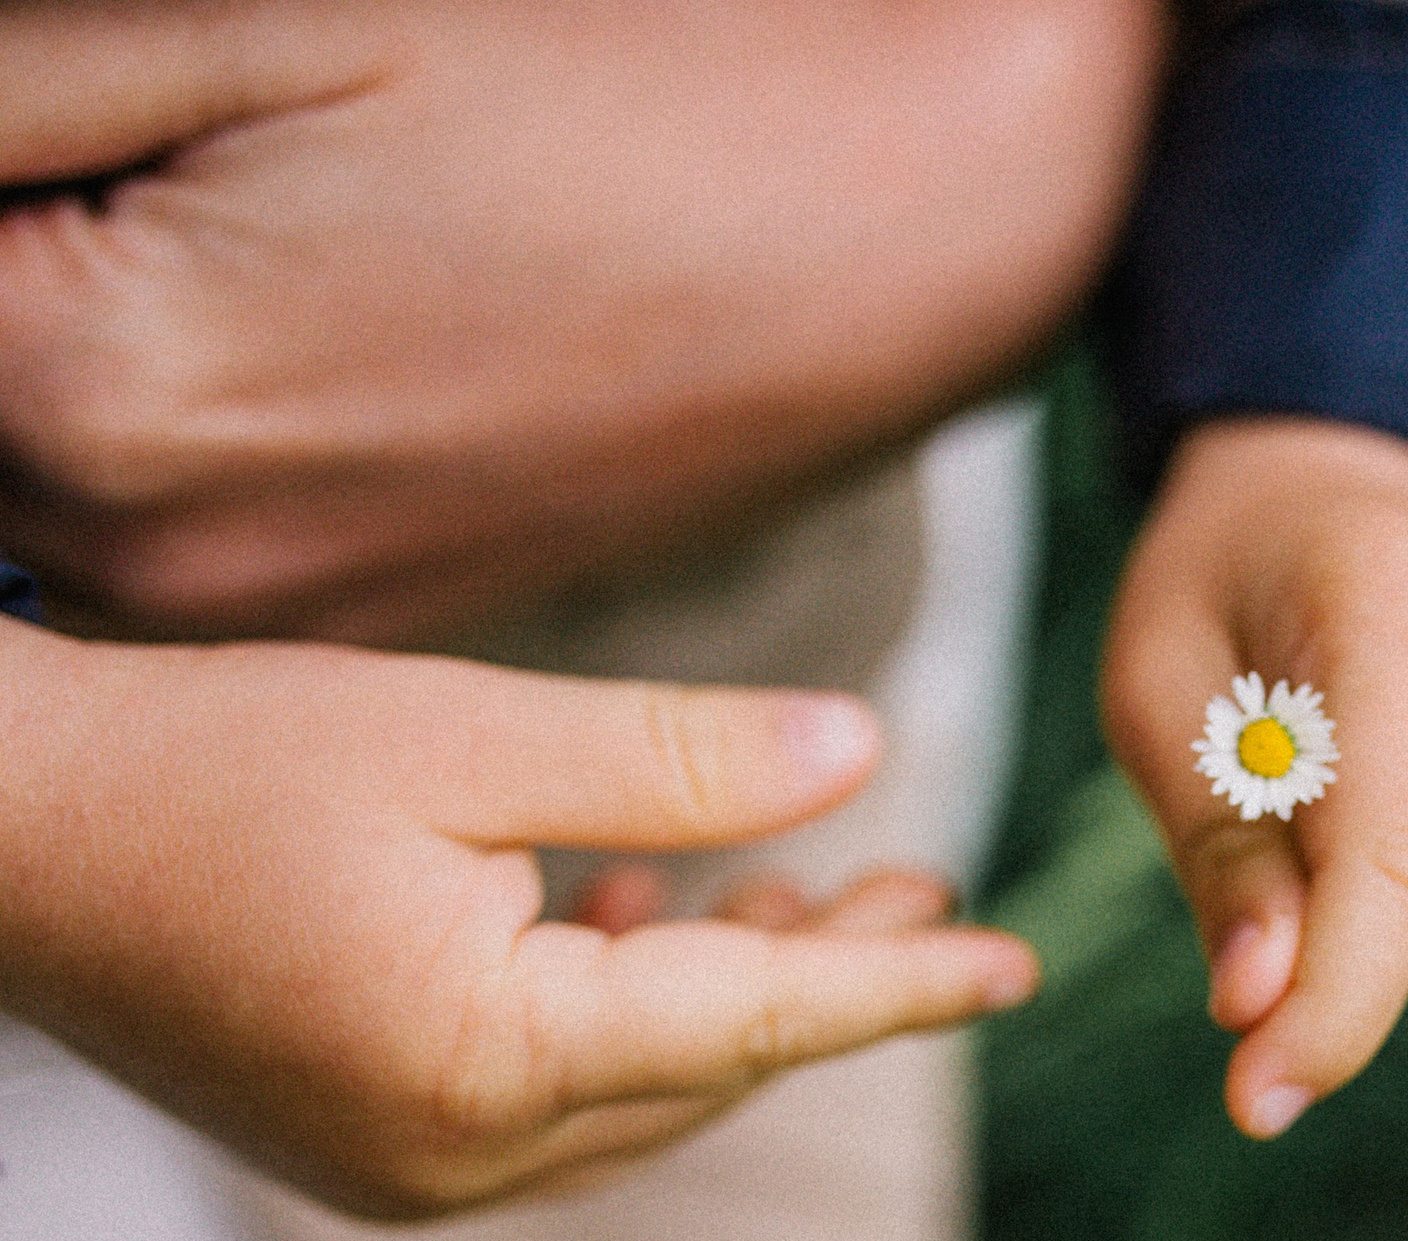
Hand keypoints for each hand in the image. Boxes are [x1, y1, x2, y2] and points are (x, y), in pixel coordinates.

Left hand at [0, 0, 1159, 644]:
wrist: (914, 229)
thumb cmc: (634, 84)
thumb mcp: (269, 18)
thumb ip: (10, 88)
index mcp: (107, 405)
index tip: (114, 125)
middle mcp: (176, 566)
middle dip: (37, 258)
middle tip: (231, 172)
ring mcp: (300, 611)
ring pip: (57, 475)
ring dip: (92, 347)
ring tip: (303, 233)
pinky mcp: (392, 603)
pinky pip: (196, 515)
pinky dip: (197, 409)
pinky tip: (334, 304)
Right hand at [0, 622, 1037, 1217]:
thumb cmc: (213, 763)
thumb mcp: (465, 732)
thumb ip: (676, 760)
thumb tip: (864, 753)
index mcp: (490, 1061)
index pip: (758, 1023)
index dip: (897, 985)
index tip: (1014, 963)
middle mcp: (458, 1157)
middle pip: (709, 1069)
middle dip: (827, 977)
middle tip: (926, 885)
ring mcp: (408, 1173)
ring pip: (641, 1094)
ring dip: (733, 995)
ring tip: (808, 890)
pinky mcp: (370, 1150)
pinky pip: (558, 1104)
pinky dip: (630, 1015)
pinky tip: (646, 911)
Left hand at [1102, 418, 1407, 1136]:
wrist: (1361, 511)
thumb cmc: (1235, 602)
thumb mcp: (1160, 691)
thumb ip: (1219, 848)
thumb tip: (1259, 1009)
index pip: (1398, 848)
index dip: (1334, 996)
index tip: (1256, 1102)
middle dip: (1324, 934)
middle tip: (1279, 808)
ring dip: (1388, 938)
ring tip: (1353, 804)